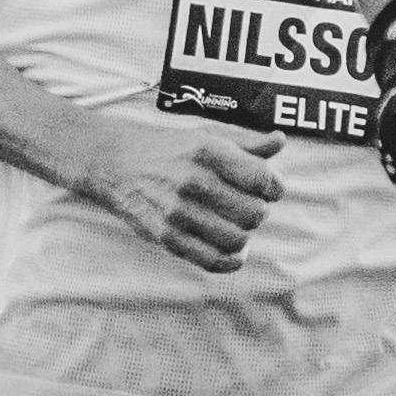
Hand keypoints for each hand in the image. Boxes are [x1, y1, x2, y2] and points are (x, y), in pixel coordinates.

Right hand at [86, 118, 284, 272]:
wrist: (117, 164)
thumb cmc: (168, 150)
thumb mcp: (206, 135)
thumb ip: (245, 142)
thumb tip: (279, 141)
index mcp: (207, 150)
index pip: (261, 178)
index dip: (274, 187)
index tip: (269, 189)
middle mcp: (193, 180)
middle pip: (254, 212)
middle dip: (258, 211)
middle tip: (248, 206)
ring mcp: (178, 211)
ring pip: (237, 239)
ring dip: (243, 234)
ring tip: (235, 225)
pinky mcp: (166, 236)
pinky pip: (211, 259)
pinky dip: (230, 260)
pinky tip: (233, 251)